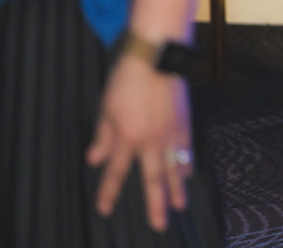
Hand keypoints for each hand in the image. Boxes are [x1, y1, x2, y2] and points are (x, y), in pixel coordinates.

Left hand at [85, 55, 191, 230]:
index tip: (105, 209)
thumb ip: (102, 137)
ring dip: (177, 189)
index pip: (116, 172)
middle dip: (156, 204)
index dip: (109, 192)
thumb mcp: (106, 108)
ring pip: (175, 168)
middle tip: (160, 225)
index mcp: (128, 138)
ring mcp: (171, 132)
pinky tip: (187, 173)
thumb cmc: (127, 80)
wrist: (157, 57)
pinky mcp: (184, 121)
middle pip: (154, 179)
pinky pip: (186, 149)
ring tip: (180, 205)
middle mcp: (152, 141)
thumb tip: (94, 160)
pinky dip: (186, 163)